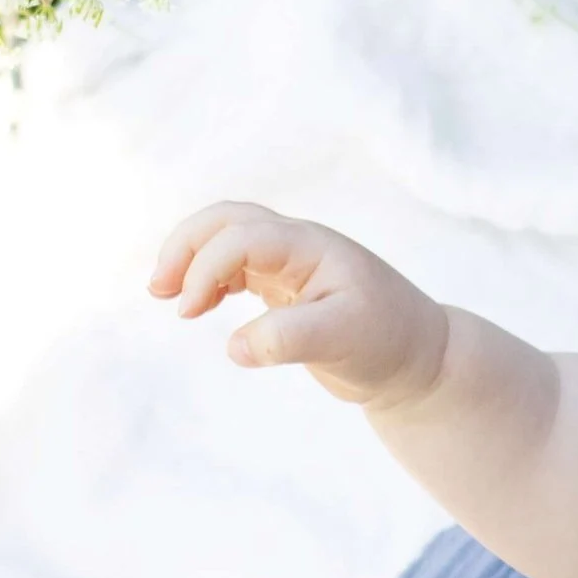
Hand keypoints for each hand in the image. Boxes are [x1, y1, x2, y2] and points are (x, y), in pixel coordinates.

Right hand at [150, 201, 448, 409]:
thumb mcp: (343, 341)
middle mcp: (299, 245)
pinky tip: (197, 306)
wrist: (418, 358)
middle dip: (186, 245)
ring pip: (228, 238)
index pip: (243, 236)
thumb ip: (287, 340)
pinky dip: (210, 277)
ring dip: (192, 258)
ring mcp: (291, 263)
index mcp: (312, 246)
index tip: (189, 312)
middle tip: (159, 290)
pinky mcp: (286, 286)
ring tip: (165, 296)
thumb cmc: (388, 342)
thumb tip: (233, 347)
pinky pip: (236, 265)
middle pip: (228, 219)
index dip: (207, 267)